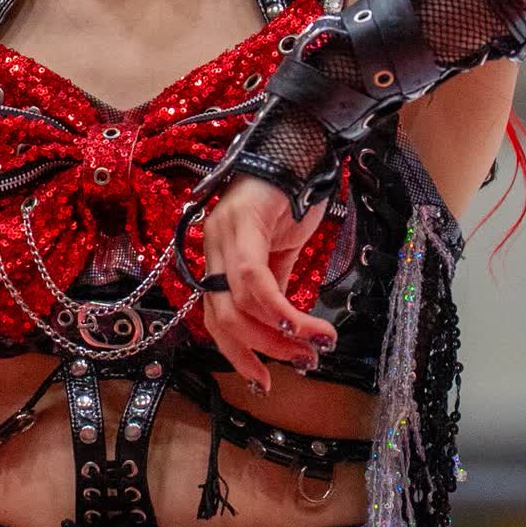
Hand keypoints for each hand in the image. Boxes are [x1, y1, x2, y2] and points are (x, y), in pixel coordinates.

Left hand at [198, 175, 337, 391]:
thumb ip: (276, 285)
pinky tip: (303, 324)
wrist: (303, 146)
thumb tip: (282, 326)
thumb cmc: (293, 195)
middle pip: (222, 317)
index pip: (216, 317)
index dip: (237, 353)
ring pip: (237, 303)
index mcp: (217, 256)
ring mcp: (222, 232)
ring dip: (278, 334)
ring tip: (313, 346)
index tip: (264, 379)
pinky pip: (252, 277)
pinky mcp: (242, 220)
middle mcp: (212, 245)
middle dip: (262, 350)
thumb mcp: (283, 251)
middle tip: (300, 363)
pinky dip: (277, 308)